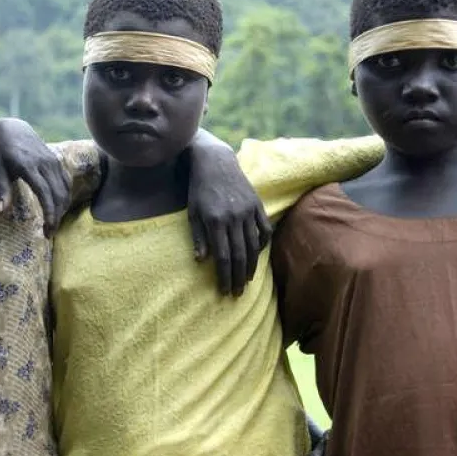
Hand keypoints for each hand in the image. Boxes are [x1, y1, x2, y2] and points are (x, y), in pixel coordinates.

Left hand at [0, 119, 70, 234]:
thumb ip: (3, 190)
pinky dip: (65, 196)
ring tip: (53, 224)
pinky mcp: (56, 160)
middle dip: (56, 216)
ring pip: (65, 189)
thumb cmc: (0, 150)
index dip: (49, 212)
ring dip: (62, 208)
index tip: (49, 229)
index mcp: (28, 166)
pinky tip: (59, 208)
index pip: (44, 193)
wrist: (11, 128)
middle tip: (49, 233)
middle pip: (57, 194)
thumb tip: (2, 212)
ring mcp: (53, 161)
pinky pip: (65, 181)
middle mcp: (44, 163)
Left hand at [185, 141, 271, 296]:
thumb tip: (201, 260)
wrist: (215, 162)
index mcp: (215, 221)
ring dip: (250, 266)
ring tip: (247, 280)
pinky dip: (262, 245)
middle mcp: (234, 217)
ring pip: (253, 246)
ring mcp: (248, 211)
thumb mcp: (192, 212)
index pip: (222, 257)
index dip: (224, 276)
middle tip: (237, 294)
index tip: (223, 291)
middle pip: (239, 255)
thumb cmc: (198, 189)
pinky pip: (264, 230)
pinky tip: (256, 256)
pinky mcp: (257, 205)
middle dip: (238, 278)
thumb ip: (197, 237)